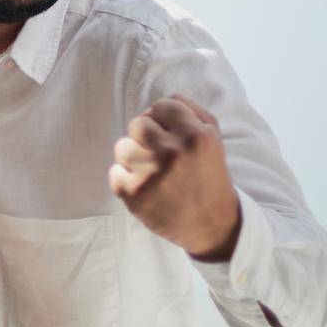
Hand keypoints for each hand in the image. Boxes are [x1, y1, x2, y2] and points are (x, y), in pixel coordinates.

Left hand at [110, 94, 240, 260]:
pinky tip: (147, 188)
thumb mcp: (212, 138)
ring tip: (154, 172)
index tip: (172, 136)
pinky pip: (114, 172)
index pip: (161, 106)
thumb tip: (157, 103)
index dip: (164, 121)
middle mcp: (172, 153)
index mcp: (196, 136)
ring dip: (134, 158)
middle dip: (146, 137)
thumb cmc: (208, 174)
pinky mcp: (133, 193)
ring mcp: (150, 174)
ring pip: (121, 146)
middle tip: (162, 155)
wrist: (211, 223)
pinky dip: (126, 180)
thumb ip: (189, 110)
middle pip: (137, 124)